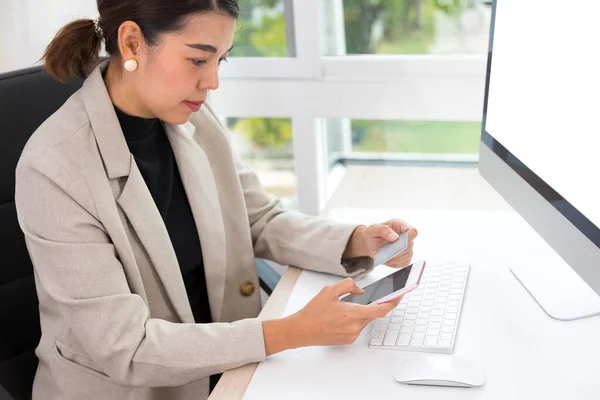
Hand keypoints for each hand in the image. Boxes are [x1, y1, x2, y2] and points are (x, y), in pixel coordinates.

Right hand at [280, 279, 399, 351]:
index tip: (398, 297)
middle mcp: (354, 326)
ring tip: (343, 307)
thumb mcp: (329, 290)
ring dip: (361, 312)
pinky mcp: (347, 340)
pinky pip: (357, 327)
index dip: (392, 303)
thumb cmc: (313, 312)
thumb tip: (360, 290)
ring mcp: (352, 335)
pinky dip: (354, 320)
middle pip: (372, 314)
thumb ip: (348, 286)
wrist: (301, 330)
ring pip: (364, 321)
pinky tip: (340, 316)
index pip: (380, 310)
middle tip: (367, 297)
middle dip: (371, 305)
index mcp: (352, 313)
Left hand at [344, 219, 417, 268]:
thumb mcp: (373, 229)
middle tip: (384, 250)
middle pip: (409, 246)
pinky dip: (394, 263)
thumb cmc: (372, 234)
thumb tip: (395, 237)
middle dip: (396, 250)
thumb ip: (383, 230)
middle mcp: (406, 236)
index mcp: (400, 225)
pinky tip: (387, 259)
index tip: (397, 241)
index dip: (408, 237)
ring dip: (394, 257)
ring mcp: (408, 247)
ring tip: (383, 254)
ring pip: (406, 256)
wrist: (369, 244)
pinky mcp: (405, 257)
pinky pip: (404, 263)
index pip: (412, 231)